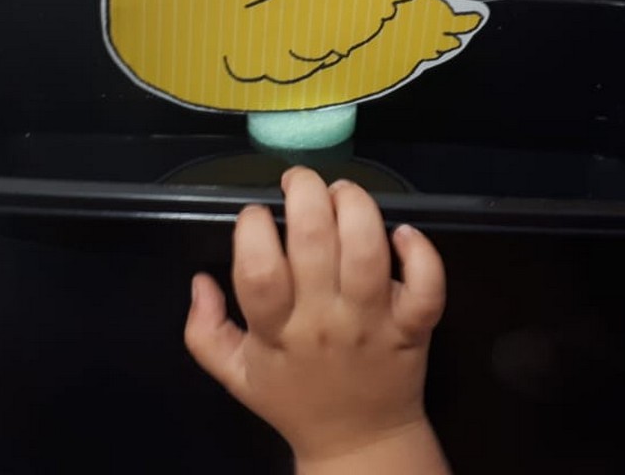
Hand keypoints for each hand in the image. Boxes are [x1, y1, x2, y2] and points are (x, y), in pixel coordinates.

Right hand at [185, 166, 449, 473]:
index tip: (255, 215)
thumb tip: (199, 281)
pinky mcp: (413, 325)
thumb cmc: (293, 400)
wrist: (358, 441)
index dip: (253, 227)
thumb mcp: (234, 375)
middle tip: (299, 182)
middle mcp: (325, 321)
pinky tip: (402, 232)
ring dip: (355, 207)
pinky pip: (425, 285)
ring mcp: (373, 322)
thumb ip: (204, 330)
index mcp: (276, 332)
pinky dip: (420, 252)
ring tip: (341, 191)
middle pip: (315, 243)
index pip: (259, 270)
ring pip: (368, 251)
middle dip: (306, 194)